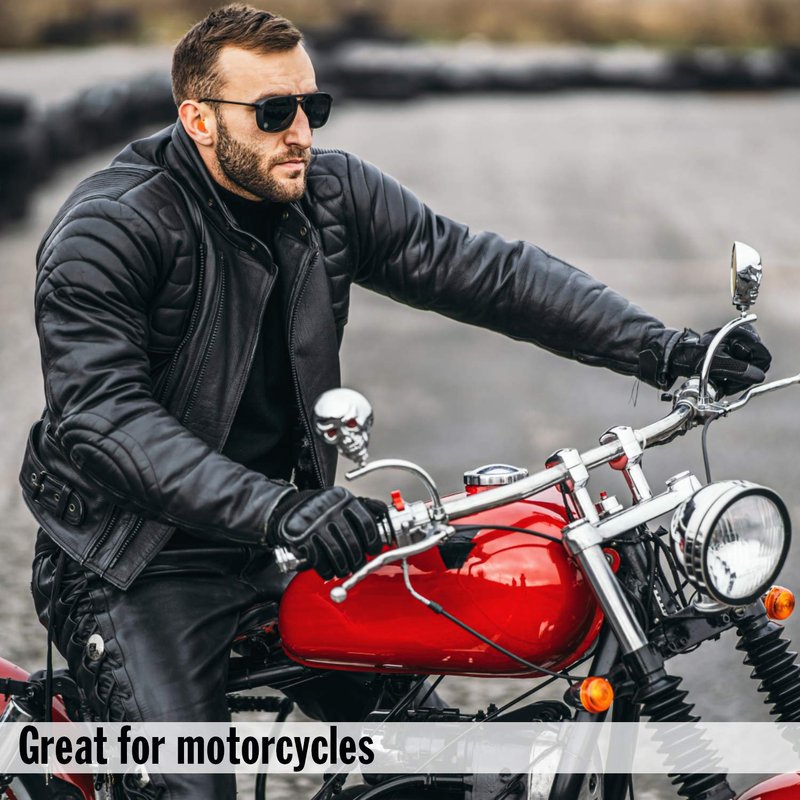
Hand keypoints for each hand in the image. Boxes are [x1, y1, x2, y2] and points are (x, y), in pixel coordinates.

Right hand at [268, 487, 386, 579]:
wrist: (287, 508)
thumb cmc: (319, 508)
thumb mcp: (342, 499)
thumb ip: (364, 505)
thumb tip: (384, 513)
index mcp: (343, 499)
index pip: (366, 523)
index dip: (373, 541)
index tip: (374, 550)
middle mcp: (330, 510)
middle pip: (353, 543)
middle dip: (358, 559)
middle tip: (358, 564)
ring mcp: (315, 524)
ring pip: (338, 554)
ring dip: (343, 568)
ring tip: (344, 569)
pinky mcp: (301, 539)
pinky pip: (320, 560)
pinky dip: (327, 570)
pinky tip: (329, 570)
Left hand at [666, 325, 771, 395]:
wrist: (682, 358)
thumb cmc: (694, 355)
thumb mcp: (713, 363)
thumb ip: (735, 369)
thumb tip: (757, 377)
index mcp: (742, 335)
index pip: (763, 357)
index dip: (752, 371)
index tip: (736, 378)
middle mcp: (745, 340)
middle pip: (757, 367)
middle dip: (741, 379)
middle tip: (725, 383)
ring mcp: (741, 350)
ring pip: (749, 373)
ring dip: (735, 381)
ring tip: (720, 381)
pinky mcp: (736, 359)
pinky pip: (741, 375)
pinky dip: (731, 381)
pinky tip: (720, 381)